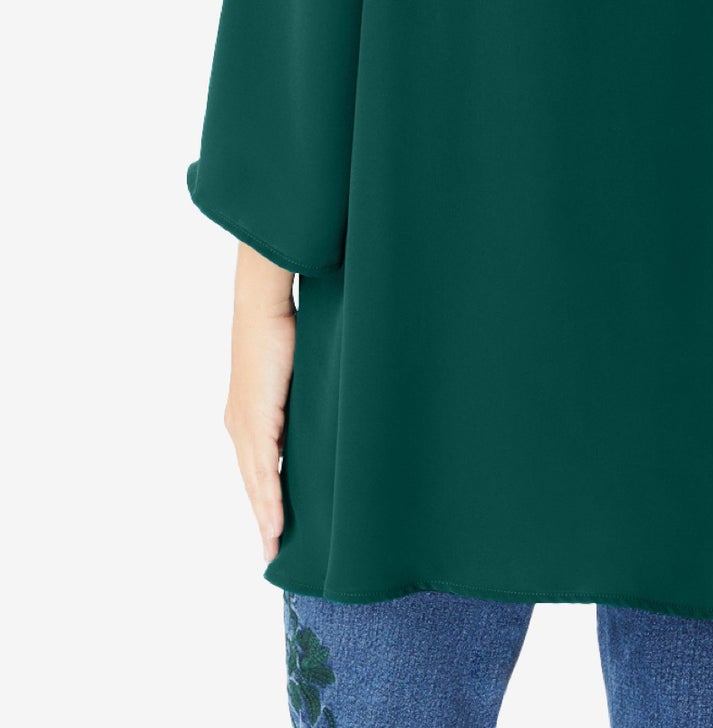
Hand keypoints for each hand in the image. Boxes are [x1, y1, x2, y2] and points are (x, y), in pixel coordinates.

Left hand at [223, 242, 296, 564]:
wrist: (263, 306)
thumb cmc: (283, 329)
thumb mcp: (297, 374)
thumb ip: (304, 399)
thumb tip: (327, 409)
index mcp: (248, 415)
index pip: (256, 467)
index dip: (264, 498)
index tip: (272, 527)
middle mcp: (240, 425)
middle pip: (252, 483)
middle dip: (262, 518)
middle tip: (272, 552)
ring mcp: (245, 424)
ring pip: (255, 483)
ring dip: (265, 517)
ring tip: (274, 547)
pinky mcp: (255, 420)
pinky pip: (263, 469)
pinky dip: (269, 498)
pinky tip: (274, 521)